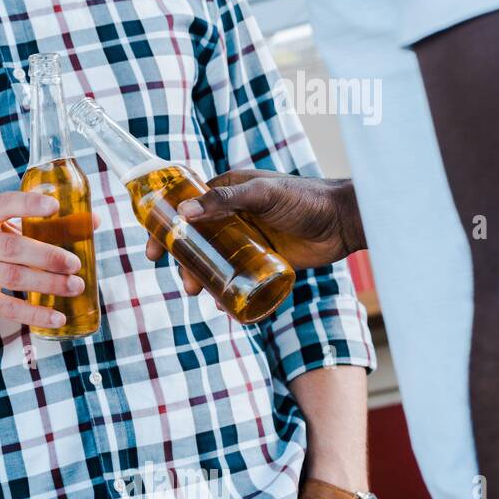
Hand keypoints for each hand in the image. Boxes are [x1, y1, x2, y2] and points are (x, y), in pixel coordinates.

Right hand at [0, 191, 90, 331]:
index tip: (55, 206)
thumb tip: (92, 221)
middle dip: (49, 256)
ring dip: (48, 283)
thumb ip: (41, 226)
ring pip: (14, 277)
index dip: (29, 204)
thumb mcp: (3, 233)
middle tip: (76, 264)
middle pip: (13, 247)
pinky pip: (8, 307)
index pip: (3, 204)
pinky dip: (35, 313)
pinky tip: (57, 317)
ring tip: (75, 286)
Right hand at [143, 170, 364, 294]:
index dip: (166, 229)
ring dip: (203, 280)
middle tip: (187, 284)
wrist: (346, 221)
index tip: (152, 251)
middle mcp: (234, 217)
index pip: (186, 210)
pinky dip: (228, 292)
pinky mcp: (265, 262)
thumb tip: (183, 212)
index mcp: (228, 194)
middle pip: (197, 242)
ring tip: (203, 296)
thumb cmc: (306, 198)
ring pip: (215, 263)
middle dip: (184, 264)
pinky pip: (239, 279)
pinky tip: (226, 304)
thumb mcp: (262, 194)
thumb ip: (225, 199)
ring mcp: (248, 241)